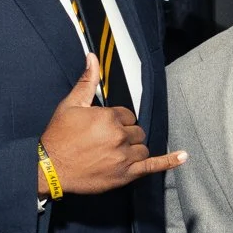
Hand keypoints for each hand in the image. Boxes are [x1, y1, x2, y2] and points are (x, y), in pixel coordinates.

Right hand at [40, 55, 186, 194]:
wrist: (49, 168)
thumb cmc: (58, 137)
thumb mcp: (70, 105)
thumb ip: (87, 82)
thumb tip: (93, 58)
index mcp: (108, 117)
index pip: (126, 115)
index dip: (115, 121)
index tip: (102, 128)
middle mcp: (119, 136)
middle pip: (136, 132)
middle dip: (125, 135)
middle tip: (105, 142)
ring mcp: (124, 157)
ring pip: (142, 147)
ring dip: (133, 149)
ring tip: (115, 153)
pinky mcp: (125, 175)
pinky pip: (153, 166)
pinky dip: (170, 161)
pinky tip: (184, 156)